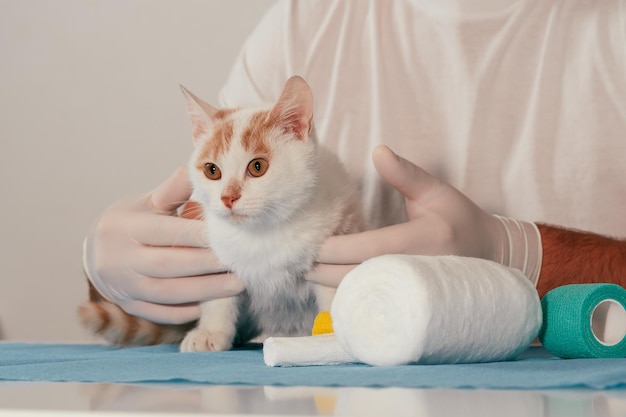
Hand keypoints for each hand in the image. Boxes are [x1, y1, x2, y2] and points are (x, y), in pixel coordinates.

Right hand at [82, 166, 243, 323]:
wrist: (96, 254)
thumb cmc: (131, 223)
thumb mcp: (146, 203)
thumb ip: (172, 191)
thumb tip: (195, 170)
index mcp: (124, 226)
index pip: (165, 231)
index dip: (197, 235)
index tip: (227, 236)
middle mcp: (119, 258)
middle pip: (167, 264)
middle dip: (206, 265)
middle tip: (238, 264)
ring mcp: (122, 286)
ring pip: (166, 292)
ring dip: (204, 291)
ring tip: (236, 286)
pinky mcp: (128, 306)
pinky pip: (160, 312)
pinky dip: (185, 311)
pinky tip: (211, 304)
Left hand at [309, 145, 541, 286]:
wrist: (490, 256)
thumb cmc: (459, 220)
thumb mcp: (437, 192)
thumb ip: (406, 174)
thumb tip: (378, 151)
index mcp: (420, 241)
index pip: (367, 249)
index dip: (334, 249)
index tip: (309, 244)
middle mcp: (415, 272)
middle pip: (356, 278)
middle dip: (322, 271)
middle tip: (295, 260)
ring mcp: (413, 294)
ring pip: (361, 296)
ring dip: (330, 285)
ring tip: (305, 271)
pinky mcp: (410, 305)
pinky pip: (372, 304)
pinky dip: (348, 296)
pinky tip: (330, 284)